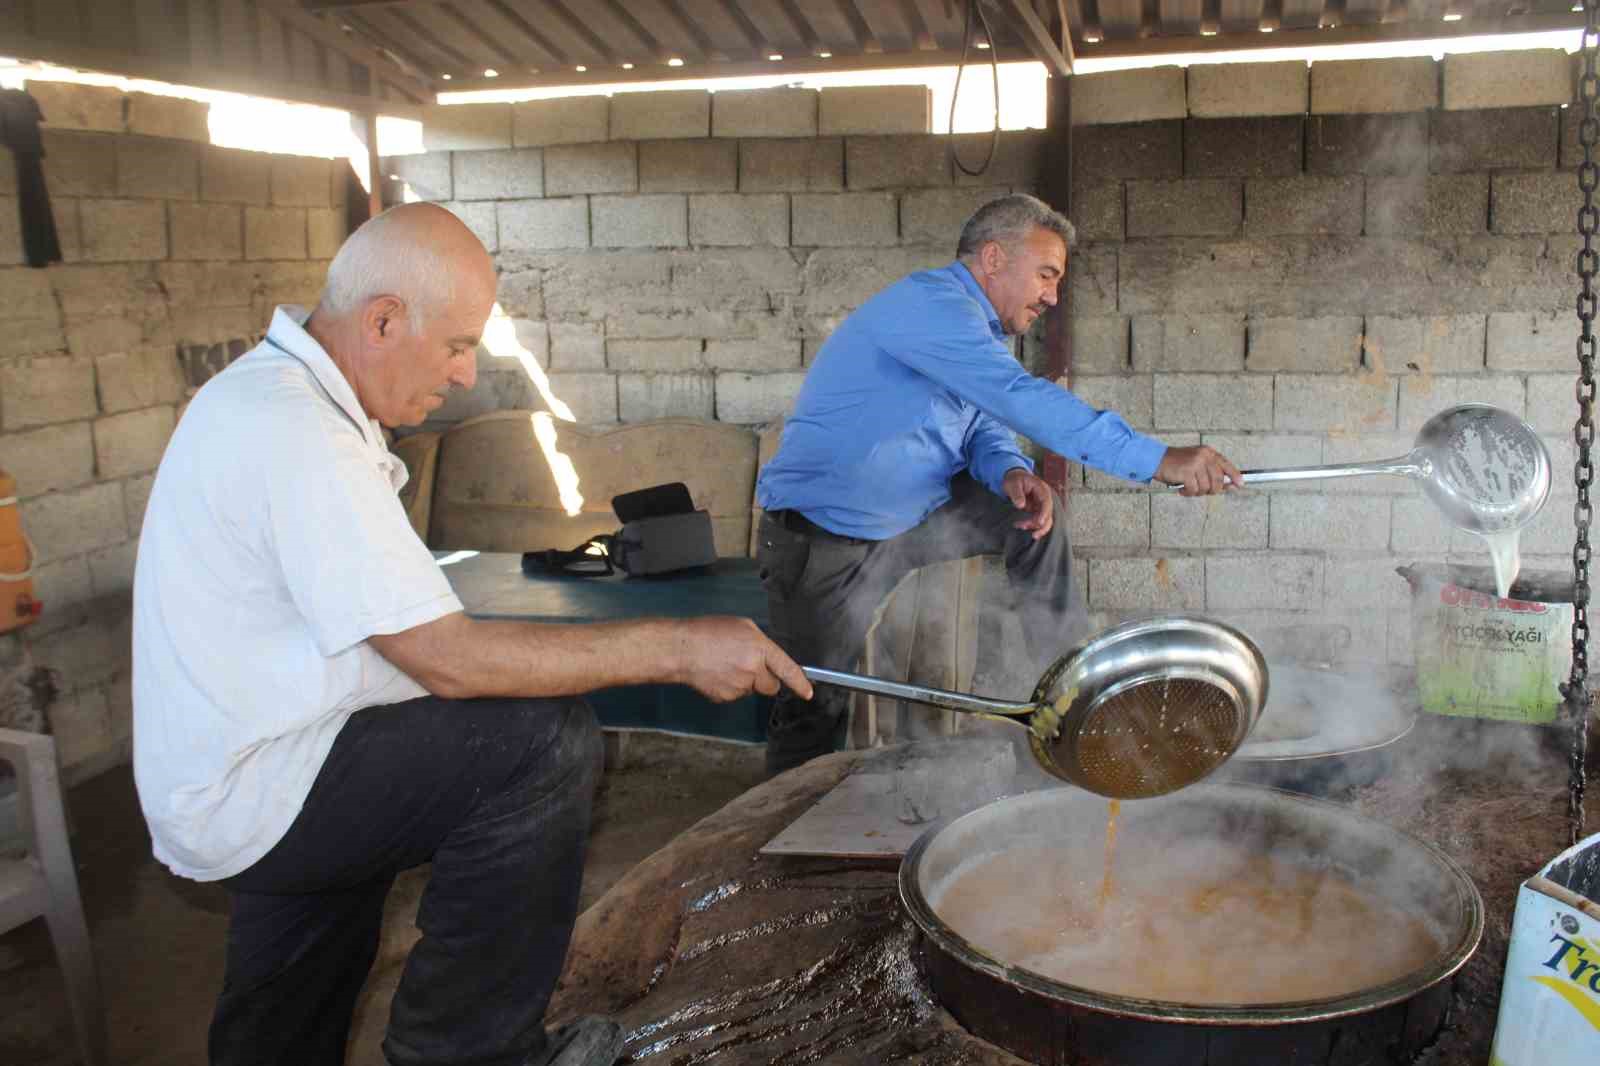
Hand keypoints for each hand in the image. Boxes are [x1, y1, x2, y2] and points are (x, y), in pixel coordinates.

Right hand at [674, 616, 813, 703]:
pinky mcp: (725, 697)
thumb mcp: (742, 626)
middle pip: (771, 686)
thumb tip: (767, 658)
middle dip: (765, 679)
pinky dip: (729, 686)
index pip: (788, 670)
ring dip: (745, 681)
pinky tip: (717, 673)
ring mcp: (739, 687)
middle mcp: (753, 670)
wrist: (681, 649)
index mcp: (760, 649)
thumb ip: (760, 643)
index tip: (808, 692)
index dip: (800, 683)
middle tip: (748, 665)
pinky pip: (735, 694)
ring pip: (751, 690)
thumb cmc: (709, 632)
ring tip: (725, 664)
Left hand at [1002, 468, 1053, 540]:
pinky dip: (1030, 525)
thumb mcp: (1013, 484)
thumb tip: (1021, 505)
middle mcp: (1044, 497)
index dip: (1044, 513)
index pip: (1046, 502)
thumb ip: (1017, 494)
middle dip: (1040, 524)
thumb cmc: (1014, 479)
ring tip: (1020, 526)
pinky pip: (1037, 520)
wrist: (1014, 478)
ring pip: (1044, 519)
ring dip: (1034, 526)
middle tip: (1031, 533)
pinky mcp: (1036, 510)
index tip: (1039, 522)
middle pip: (1048, 513)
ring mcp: (1041, 504)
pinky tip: (1020, 526)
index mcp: (1041, 488)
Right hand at [1155, 445, 1242, 496]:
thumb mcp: (1196, 463)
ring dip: (1198, 492)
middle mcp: (1204, 456)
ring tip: (1189, 489)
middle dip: (1212, 490)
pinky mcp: (1187, 472)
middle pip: (1218, 480)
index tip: (1240, 484)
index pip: (1226, 464)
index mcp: (1208, 452)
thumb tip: (1228, 486)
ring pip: (1206, 487)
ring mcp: (1196, 463)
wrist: (1156, 459)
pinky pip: (1194, 489)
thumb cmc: (1176, 463)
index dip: (1235, 475)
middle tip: (1203, 491)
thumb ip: (1211, 472)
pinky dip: (1188, 493)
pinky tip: (1182, 490)